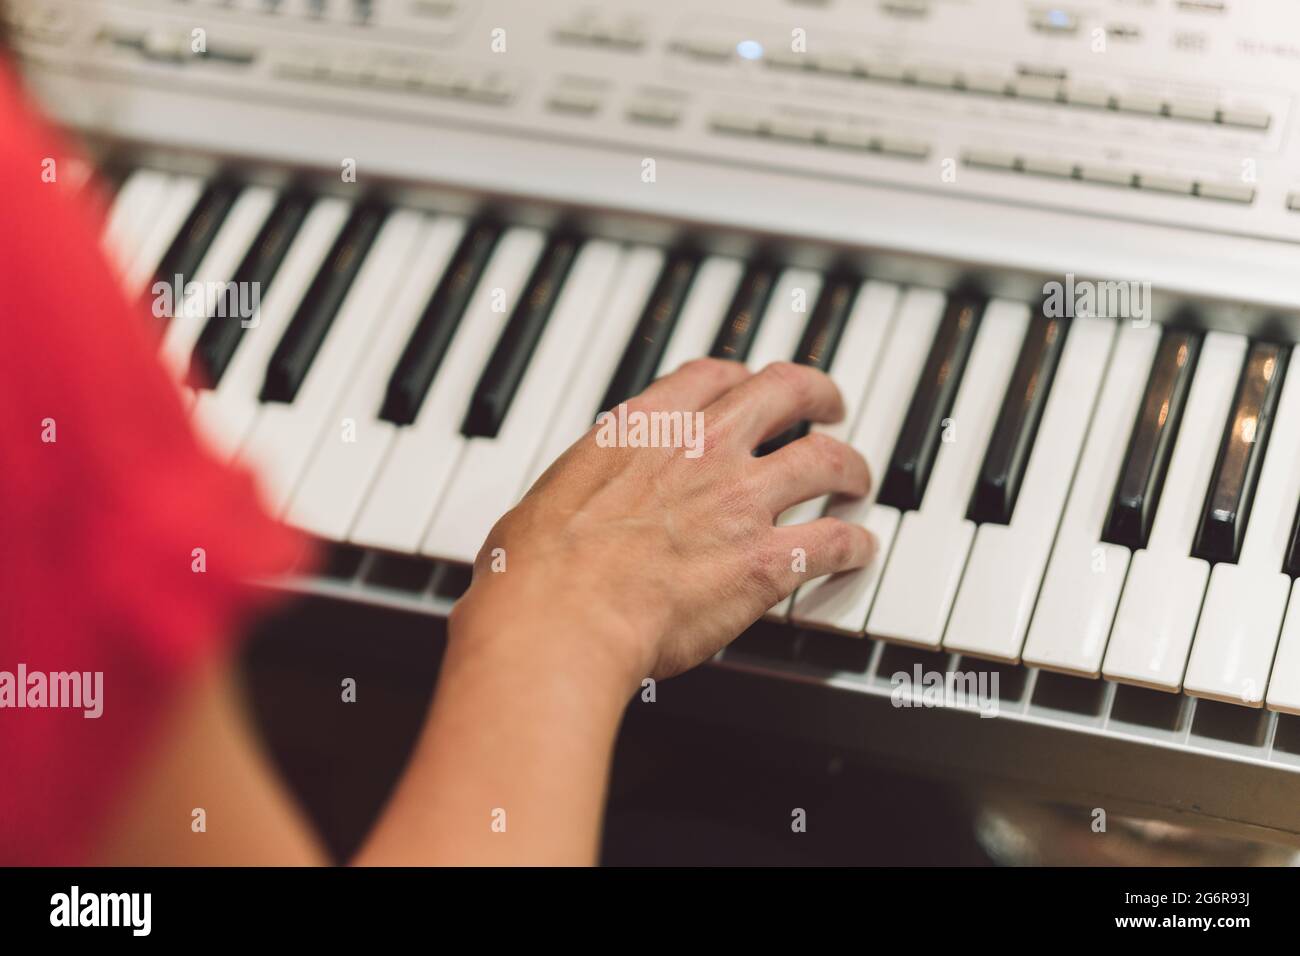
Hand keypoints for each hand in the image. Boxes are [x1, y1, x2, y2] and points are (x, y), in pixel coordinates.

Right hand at [452, 359, 876, 688]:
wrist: (562, 616)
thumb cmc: (539, 568)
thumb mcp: (551, 494)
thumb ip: (588, 485)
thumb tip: (580, 503)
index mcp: (646, 427)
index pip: (712, 376)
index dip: (742, 377)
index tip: (750, 386)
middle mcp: (703, 449)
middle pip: (786, 392)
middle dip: (818, 394)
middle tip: (830, 406)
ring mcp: (741, 500)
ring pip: (827, 460)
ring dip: (851, 468)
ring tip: (856, 480)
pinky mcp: (766, 560)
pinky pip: (834, 541)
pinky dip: (854, 546)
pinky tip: (857, 553)